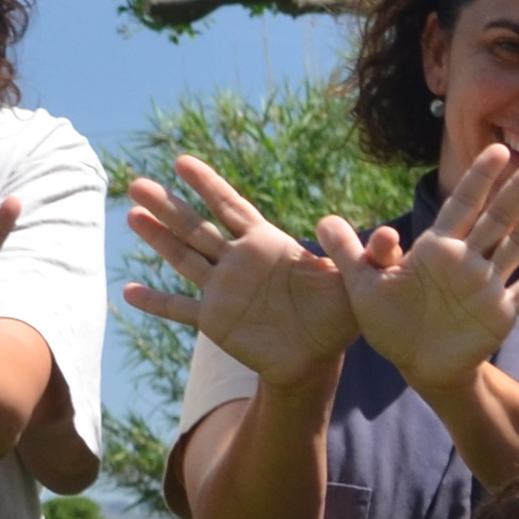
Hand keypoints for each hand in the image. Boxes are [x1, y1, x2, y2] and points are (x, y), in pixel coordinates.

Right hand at [123, 155, 356, 386]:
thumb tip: (390, 236)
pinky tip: (127, 292)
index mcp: (266, 243)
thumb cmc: (336, 313)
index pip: (231, 207)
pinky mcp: (215, 320)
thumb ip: (364, 257)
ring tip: (130, 215)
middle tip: (136, 184)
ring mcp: (223, 289)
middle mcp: (238, 261)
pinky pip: (180, 309)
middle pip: (196, 227)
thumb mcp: (353, 282)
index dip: (208, 184)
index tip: (181, 161)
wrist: (318, 357)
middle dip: (168, 206)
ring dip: (157, 239)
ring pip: (183, 258)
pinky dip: (156, 302)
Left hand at [341, 142, 518, 395]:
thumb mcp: (362, 287)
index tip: (496, 150)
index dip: (478, 180)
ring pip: (516, 246)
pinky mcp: (500, 314)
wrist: (416, 364)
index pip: (461, 206)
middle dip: (516, 190)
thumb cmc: (391, 323)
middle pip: (496, 219)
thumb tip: (321, 219)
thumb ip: (347, 253)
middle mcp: (467, 261)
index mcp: (436, 249)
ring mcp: (487, 286)